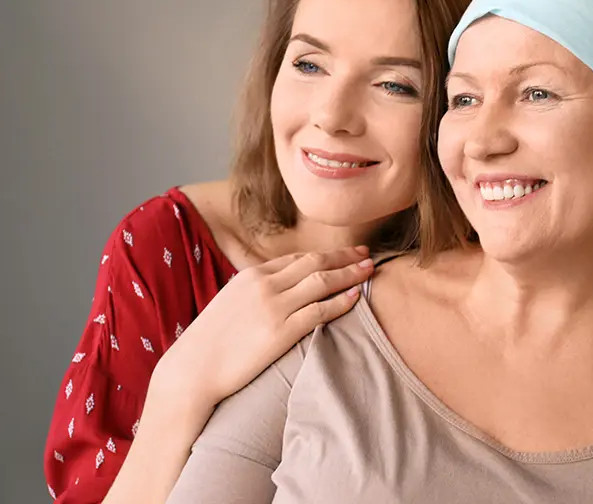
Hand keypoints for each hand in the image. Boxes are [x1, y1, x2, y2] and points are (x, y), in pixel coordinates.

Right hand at [151, 246, 373, 411]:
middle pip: (315, 263)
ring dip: (349, 274)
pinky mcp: (281, 332)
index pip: (297, 258)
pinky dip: (341, 302)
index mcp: (251, 275)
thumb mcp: (230, 304)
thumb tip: (277, 292)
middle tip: (366, 255)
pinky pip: (319, 311)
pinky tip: (356, 298)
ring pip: (322, 282)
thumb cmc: (209, 343)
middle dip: (344, 257)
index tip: (345, 253)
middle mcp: (264, 285)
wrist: (192, 370)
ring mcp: (273, 307)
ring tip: (369, 271)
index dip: (325, 254)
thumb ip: (255, 293)